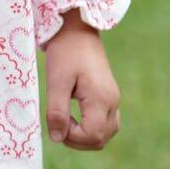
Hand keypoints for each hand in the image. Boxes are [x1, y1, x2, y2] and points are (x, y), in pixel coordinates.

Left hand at [42, 8, 121, 150]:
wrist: (77, 28)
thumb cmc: (65, 51)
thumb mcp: (56, 81)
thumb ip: (57, 111)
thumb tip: (57, 139)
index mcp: (101, 99)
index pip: (93, 136)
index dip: (72, 137)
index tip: (56, 121)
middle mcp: (112, 102)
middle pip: (101, 139)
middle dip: (77, 140)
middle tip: (58, 124)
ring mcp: (113, 99)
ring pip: (106, 133)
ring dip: (85, 136)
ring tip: (65, 121)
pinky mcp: (109, 95)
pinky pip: (107, 122)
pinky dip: (92, 127)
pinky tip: (75, 117)